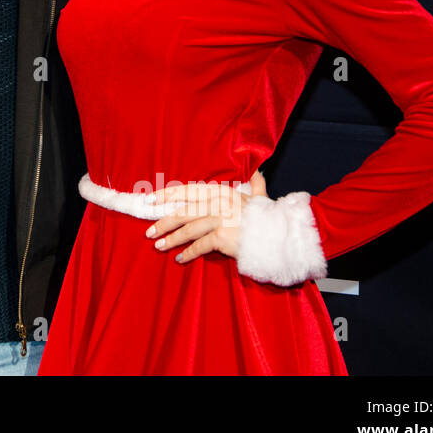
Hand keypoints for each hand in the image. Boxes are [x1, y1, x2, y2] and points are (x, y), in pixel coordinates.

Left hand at [144, 171, 268, 263]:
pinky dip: (188, 253)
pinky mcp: (222, 237)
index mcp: (221, 192)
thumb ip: (255, 185)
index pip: (187, 191)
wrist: (282, 235)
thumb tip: (257, 173)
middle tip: (149, 232)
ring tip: (158, 246)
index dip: (166, 195)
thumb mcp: (260, 198)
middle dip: (164, 222)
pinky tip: (180, 258)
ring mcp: (219, 220)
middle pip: (183, 212)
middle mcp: (217, 203)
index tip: (150, 200)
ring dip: (171, 239)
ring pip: (188, 230)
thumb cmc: (269, 217)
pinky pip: (200, 246)